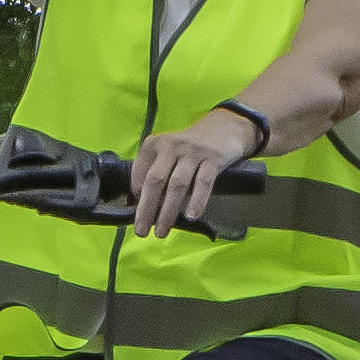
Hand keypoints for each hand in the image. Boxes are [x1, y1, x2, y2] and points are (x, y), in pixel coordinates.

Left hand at [131, 117, 246, 237]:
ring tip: (162, 231)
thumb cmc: (189, 148)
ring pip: (177, 185)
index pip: (139, 174)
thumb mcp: (167, 152)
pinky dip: (197, 200)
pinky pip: (203, 182)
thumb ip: (154, 172)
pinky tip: (191, 216)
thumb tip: (140, 204)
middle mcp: (171, 146)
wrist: (223, 129)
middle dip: (147, 209)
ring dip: (168, 211)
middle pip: (155, 181)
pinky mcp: (212, 158)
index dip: (136, 197)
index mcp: (154, 144)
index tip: (139, 215)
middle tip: (141, 231)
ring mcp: (192, 152)